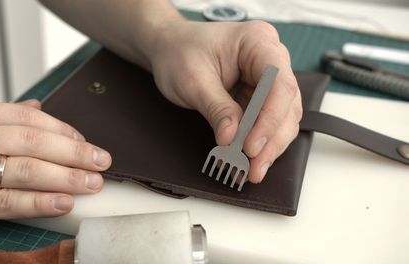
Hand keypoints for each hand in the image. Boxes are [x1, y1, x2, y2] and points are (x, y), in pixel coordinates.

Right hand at [0, 98, 111, 234]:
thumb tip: (37, 109)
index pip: (25, 117)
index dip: (62, 129)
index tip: (84, 140)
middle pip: (31, 141)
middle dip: (73, 151)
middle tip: (101, 160)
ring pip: (22, 170)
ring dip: (64, 177)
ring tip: (92, 182)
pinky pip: (3, 202)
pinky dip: (38, 202)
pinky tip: (62, 202)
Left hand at [149, 20, 301, 182]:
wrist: (171, 48)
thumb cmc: (180, 53)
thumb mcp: (193, 80)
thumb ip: (216, 108)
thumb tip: (231, 137)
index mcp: (257, 42)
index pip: (278, 82)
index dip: (269, 118)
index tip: (252, 145)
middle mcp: (270, 59)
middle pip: (285, 104)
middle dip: (271, 139)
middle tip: (254, 167)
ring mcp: (267, 79)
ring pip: (282, 118)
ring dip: (269, 146)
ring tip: (251, 170)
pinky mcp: (259, 96)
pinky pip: (267, 123)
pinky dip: (259, 143)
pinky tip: (248, 161)